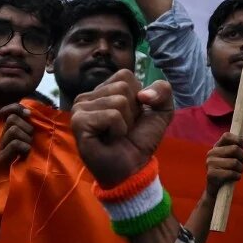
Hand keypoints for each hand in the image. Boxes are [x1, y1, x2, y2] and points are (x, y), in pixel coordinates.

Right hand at [0, 103, 34, 164]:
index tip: (28, 114)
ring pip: (13, 130)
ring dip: (26, 138)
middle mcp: (4, 136)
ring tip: (30, 148)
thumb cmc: (39, 154)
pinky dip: (25, 147)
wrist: (36, 175)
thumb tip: (30, 111)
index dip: (16, 108)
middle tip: (32, 139)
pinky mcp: (2, 157)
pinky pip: (15, 143)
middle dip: (27, 127)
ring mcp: (1, 147)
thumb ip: (34, 123)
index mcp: (12, 129)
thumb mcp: (38, 135)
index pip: (9, 112)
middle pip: (12, 119)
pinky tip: (26, 153)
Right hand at [72, 71, 173, 188]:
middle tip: (123, 127)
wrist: (132, 167)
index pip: (125, 75)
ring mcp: (80, 108)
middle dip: (133, 111)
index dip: (139, 98)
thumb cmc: (141, 139)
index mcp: (104, 89)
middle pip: (123, 87)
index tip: (132, 116)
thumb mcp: (162, 110)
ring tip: (116, 134)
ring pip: (119, 101)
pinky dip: (119, 129)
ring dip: (126, 122)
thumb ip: (163, 90)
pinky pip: (112, 115)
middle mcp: (88, 96)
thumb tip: (144, 94)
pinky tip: (109, 139)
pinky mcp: (79, 122)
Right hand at [205, 132, 242, 198]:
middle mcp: (211, 153)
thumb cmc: (227, 171)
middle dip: (242, 157)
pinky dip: (237, 176)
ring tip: (238, 172)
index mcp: (216, 146)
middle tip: (241, 164)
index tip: (242, 146)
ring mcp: (210, 163)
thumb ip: (236, 148)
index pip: (226, 136)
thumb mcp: (231, 157)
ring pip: (234, 162)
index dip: (238, 140)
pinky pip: (231, 173)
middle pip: (235, 149)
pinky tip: (235, 178)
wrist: (216, 189)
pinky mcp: (211, 174)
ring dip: (241, 169)